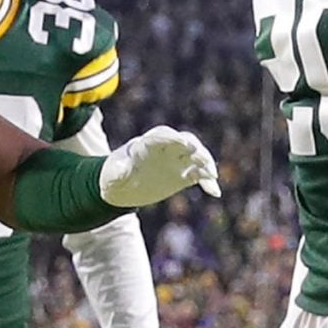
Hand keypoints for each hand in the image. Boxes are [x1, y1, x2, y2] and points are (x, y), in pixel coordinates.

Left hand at [100, 127, 220, 207]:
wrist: (124, 187)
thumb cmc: (115, 177)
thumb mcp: (113, 177)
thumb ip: (118, 172)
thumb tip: (122, 170)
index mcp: (147, 144)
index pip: (162, 135)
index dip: (173, 138)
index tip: (183, 142)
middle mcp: (165, 149)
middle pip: (184, 141)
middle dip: (193, 147)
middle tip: (201, 156)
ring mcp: (176, 161)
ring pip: (195, 156)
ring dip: (205, 163)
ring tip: (212, 175)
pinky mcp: (184, 175)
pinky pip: (199, 175)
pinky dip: (208, 182)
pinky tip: (215, 192)